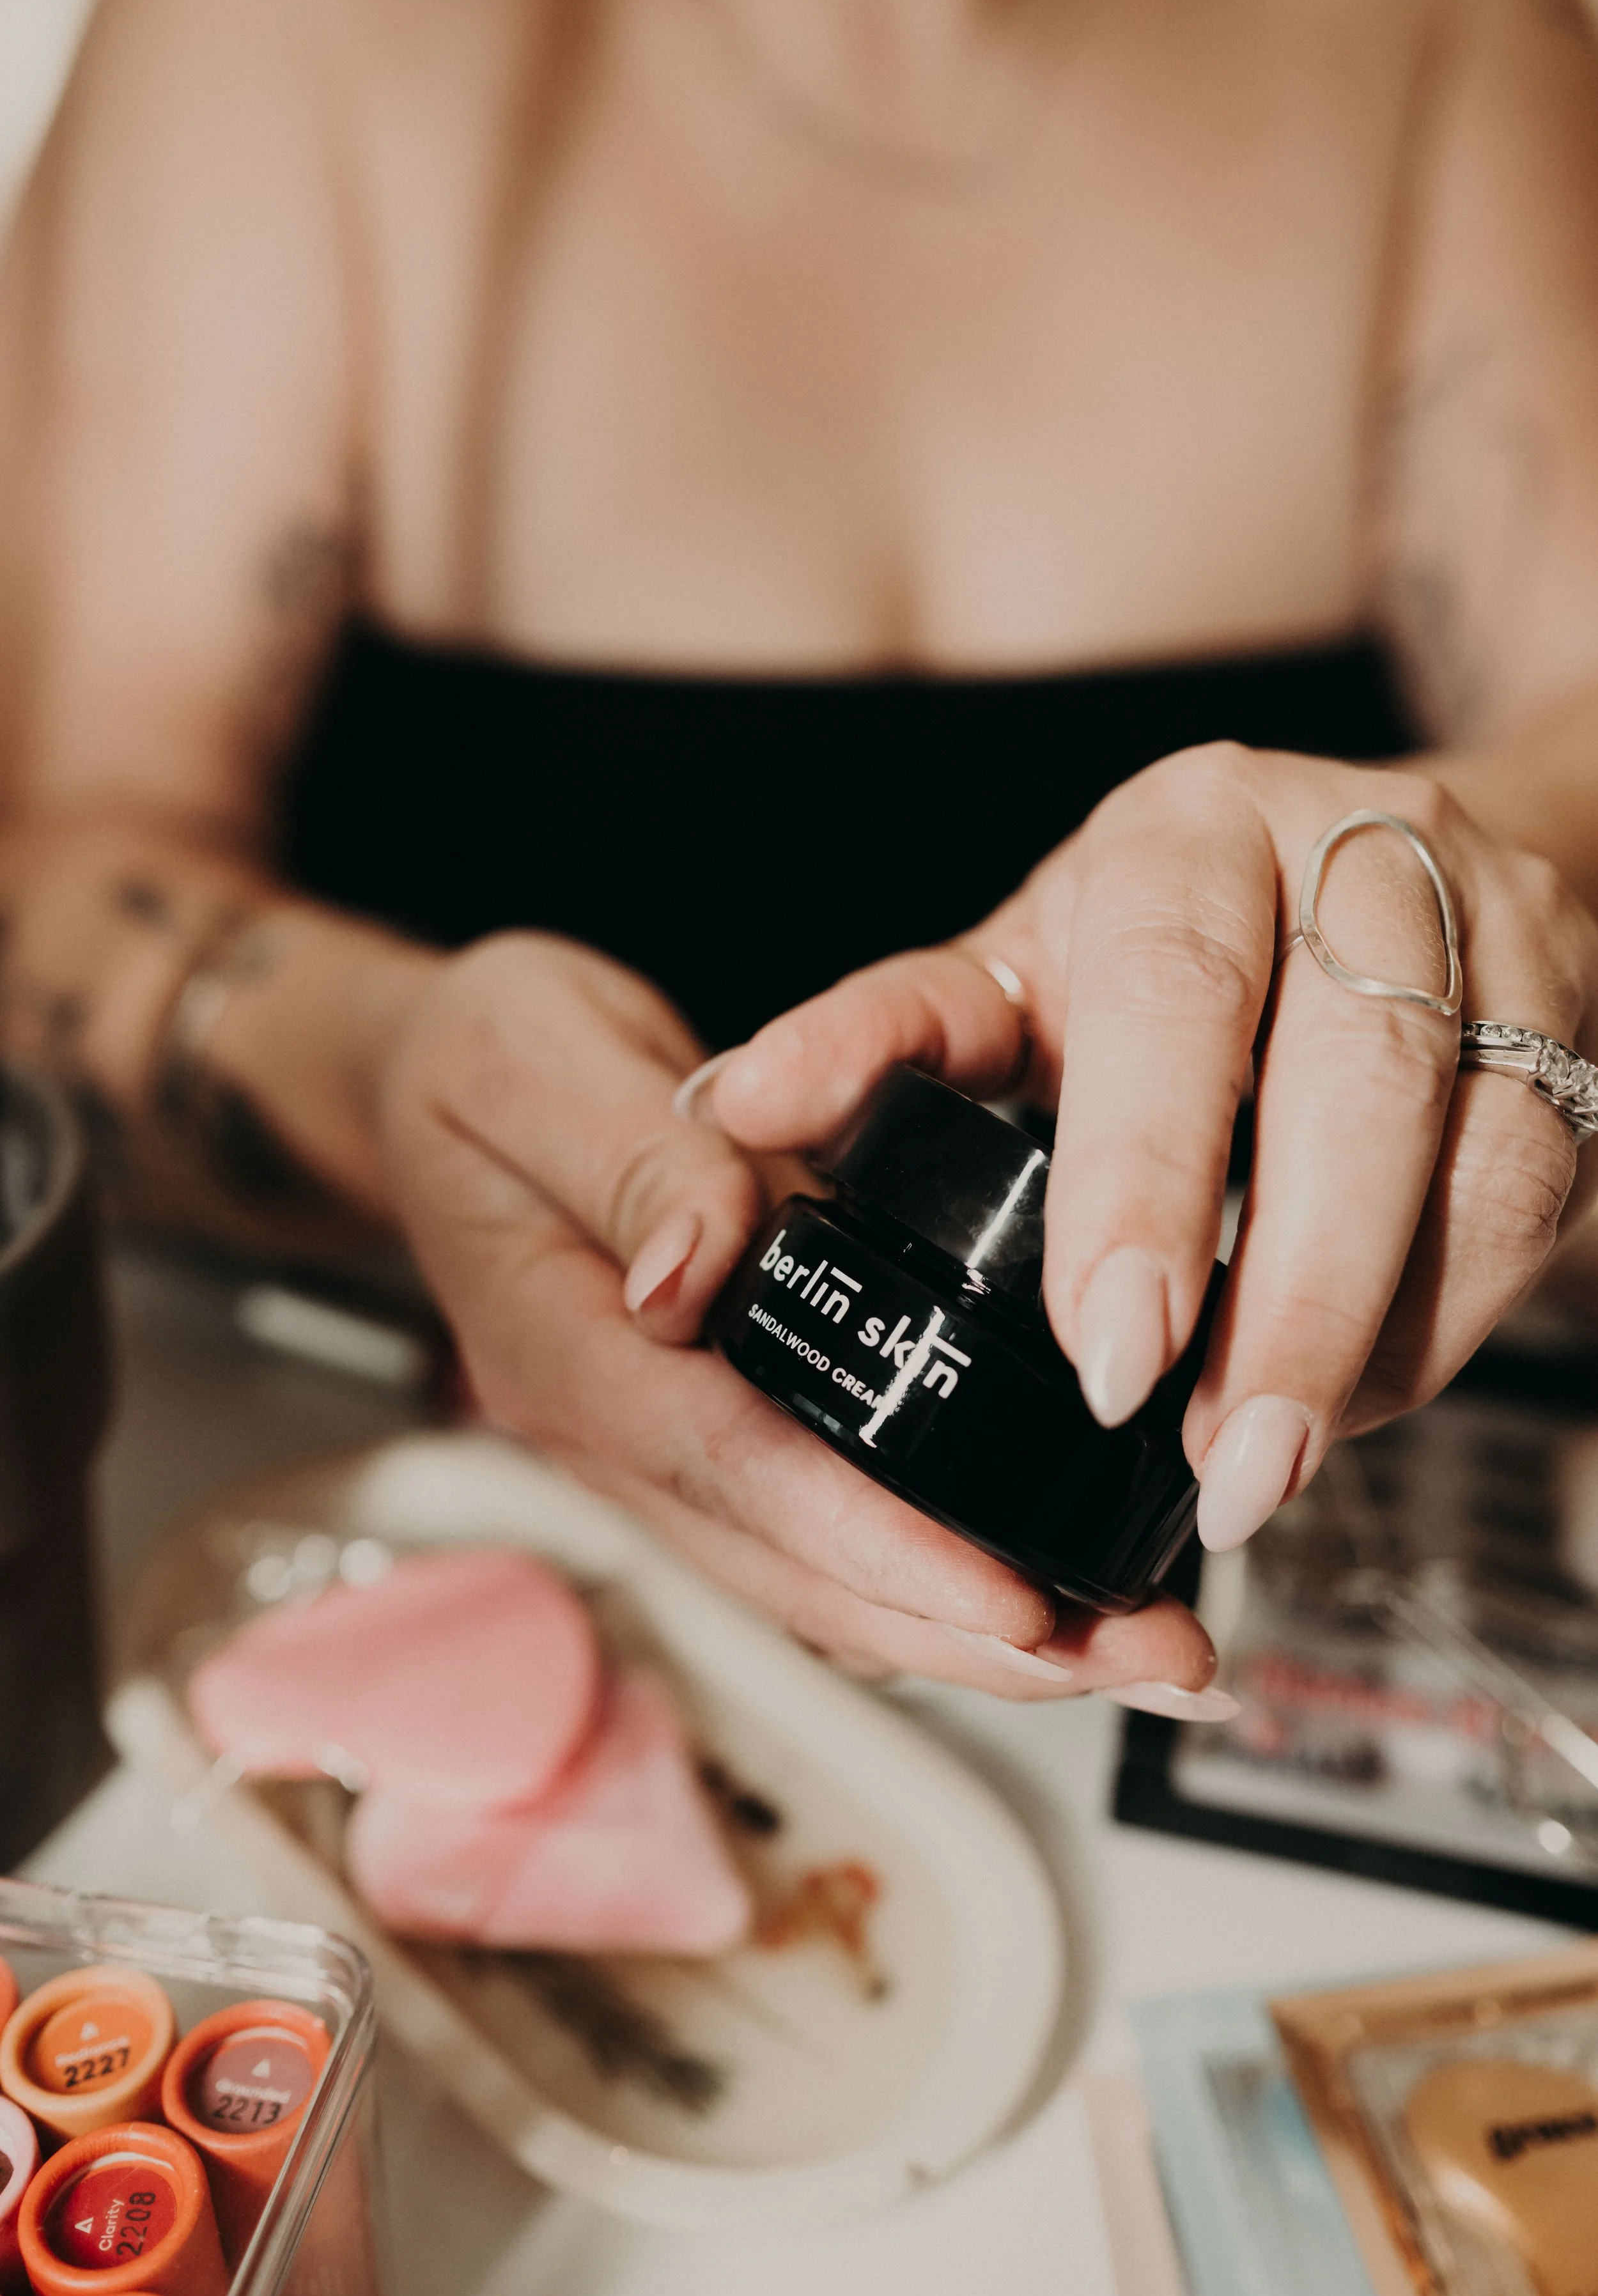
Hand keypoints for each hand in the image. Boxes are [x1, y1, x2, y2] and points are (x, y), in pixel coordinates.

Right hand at [376, 932, 1219, 1704]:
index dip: (878, 1547)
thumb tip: (702, 1269)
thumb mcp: (531, 1058)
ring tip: (1143, 1653)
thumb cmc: (482, 1062)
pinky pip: (831, 1536)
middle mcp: (622, 1430)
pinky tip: (1058, 1592)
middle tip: (1150, 1666)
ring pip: (825, 1583)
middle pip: (801, 1573)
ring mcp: (667, 1450)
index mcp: (569, 1346)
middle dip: (977, 1634)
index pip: (736, 1470)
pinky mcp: (714, 1437)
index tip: (1015, 1599)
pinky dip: (943, 1576)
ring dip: (983, 1633)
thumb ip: (628, 1156)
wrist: (441, 1089)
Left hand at [704, 746, 1597, 1550]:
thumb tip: (740, 1107)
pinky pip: (1542, 1190)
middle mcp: (1358, 852)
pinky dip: (1449, 1318)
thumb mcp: (1015, 963)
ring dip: (1380, 1334)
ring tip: (1272, 1465)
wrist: (1376, 854)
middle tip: (1208, 1459)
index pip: (1177, 998)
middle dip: (1289, 1294)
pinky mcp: (1574, 1021)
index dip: (1147, 1182)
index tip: (1105, 1351)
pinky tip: (1358, 1397)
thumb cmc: (1165, 936)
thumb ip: (887, 1035)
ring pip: (1484, 1147)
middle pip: (1357, 1077)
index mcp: (1191, 830)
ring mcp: (1493, 933)